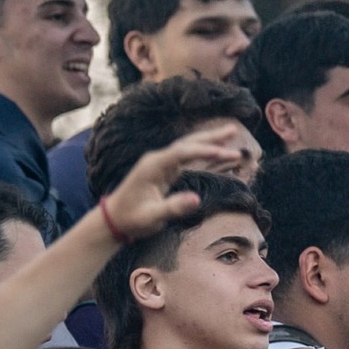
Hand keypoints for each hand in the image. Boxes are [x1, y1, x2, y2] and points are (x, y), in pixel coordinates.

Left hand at [101, 121, 255, 240]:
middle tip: (234, 130)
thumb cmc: (132, 218)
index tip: (225, 153)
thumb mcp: (152, 217)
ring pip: (188, 147)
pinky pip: (187, 157)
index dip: (204, 151)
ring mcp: (161, 163)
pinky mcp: (165, 169)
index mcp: (153, 166)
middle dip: (211, 137)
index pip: (182, 152)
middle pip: (187, 143)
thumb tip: (197, 199)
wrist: (114, 218)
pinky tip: (216, 151)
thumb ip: (174, 207)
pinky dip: (203, 152)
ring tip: (231, 133)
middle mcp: (157, 159)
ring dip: (209, 141)